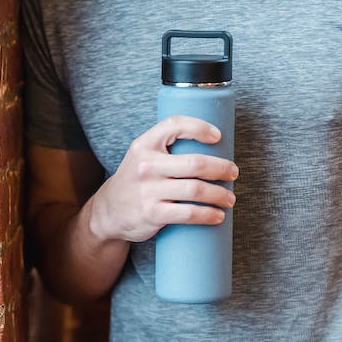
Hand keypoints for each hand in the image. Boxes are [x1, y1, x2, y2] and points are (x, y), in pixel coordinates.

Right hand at [89, 116, 238, 242]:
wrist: (108, 212)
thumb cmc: (135, 182)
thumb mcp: (141, 156)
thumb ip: (166, 148)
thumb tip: (210, 146)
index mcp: (144, 145)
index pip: (174, 125)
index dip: (199, 127)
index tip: (218, 137)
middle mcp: (146, 165)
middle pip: (195, 163)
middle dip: (221, 168)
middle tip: (233, 173)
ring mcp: (148, 190)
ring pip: (196, 189)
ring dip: (220, 194)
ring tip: (230, 198)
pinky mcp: (152, 213)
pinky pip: (188, 213)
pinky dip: (208, 214)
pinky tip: (218, 216)